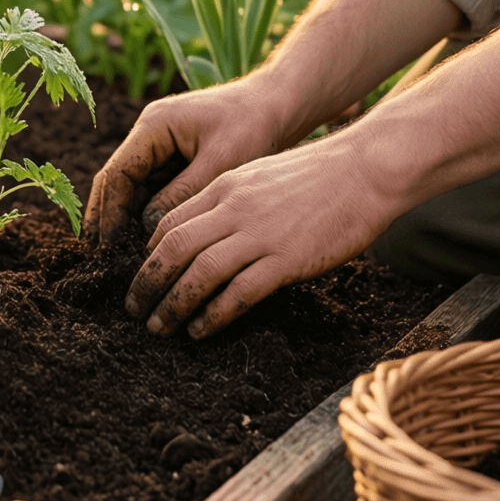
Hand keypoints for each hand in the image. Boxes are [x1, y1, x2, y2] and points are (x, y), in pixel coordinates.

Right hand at [83, 81, 283, 245]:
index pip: (117, 173)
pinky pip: (154, 190)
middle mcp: (150, 135)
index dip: (109, 212)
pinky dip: (148, 215)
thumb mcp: (220, 163)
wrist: (279, 105)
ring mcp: (161, 147)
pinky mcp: (176, 159)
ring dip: (126, 220)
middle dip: (107, 218)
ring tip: (121, 258)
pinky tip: (148, 244)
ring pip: (133, 189)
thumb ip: (183, 194)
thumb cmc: (253, 125)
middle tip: (102, 260)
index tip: (108, 247)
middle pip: (117, 181)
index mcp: (154, 126)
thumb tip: (148, 230)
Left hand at [123, 132, 394, 338]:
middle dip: (146, 282)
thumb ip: (232, 199)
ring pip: (198, 273)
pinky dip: (213, 315)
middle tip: (133, 308)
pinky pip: (237, 293)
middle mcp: (233, 208)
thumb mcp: (261, 175)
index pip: (169, 221)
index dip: (149, 253)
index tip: (142, 275)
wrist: (366, 170)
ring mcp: (258, 234)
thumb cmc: (319, 175)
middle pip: (172, 248)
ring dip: (172, 304)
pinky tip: (201, 330)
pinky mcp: (285, 260)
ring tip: (159, 327)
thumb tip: (211, 229)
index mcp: (224, 186)